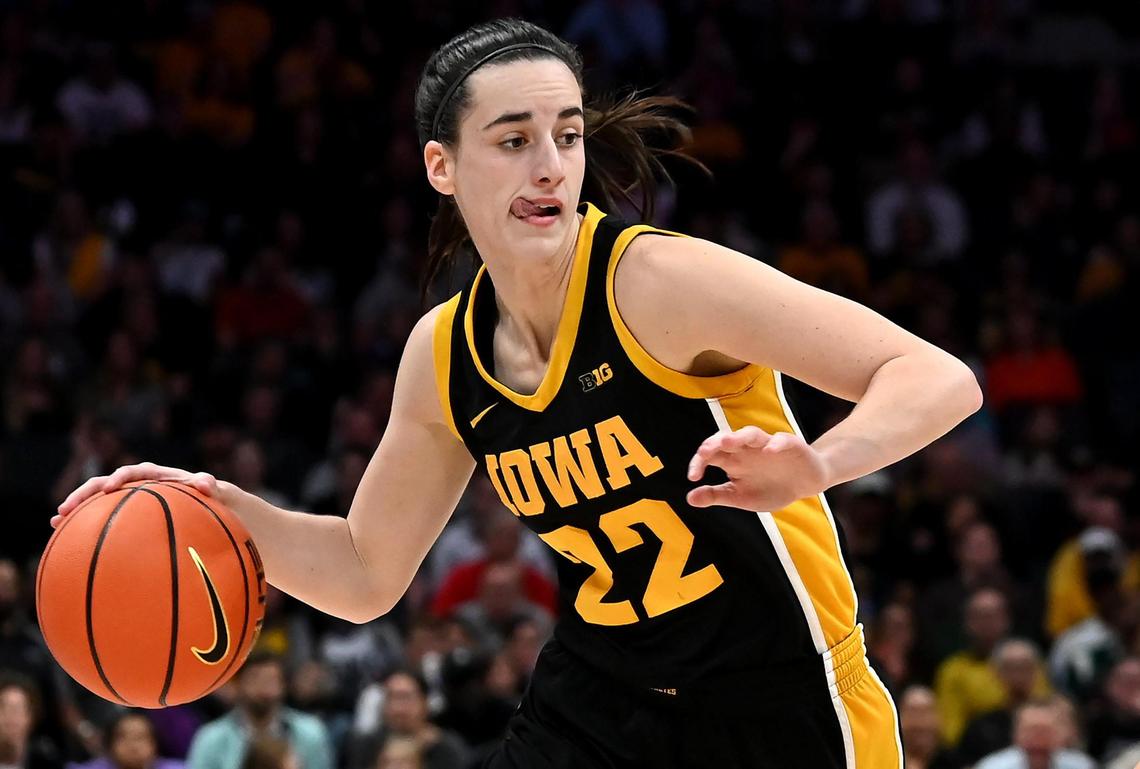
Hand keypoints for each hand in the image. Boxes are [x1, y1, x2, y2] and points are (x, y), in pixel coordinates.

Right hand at [53, 462, 217, 527]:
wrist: (208, 505)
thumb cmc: (210, 497)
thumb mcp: (213, 490)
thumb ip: (208, 484)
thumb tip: (207, 483)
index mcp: (156, 475)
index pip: (134, 472)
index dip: (120, 478)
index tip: (109, 489)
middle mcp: (138, 484)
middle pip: (105, 484)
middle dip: (85, 494)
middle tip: (66, 508)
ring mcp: (130, 499)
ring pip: (98, 501)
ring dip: (78, 509)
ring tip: (56, 522)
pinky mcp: (127, 514)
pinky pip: (103, 518)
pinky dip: (86, 525)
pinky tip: (66, 539)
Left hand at [686, 426, 829, 511]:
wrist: (805, 483)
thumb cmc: (770, 487)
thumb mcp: (741, 497)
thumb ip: (717, 495)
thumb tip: (690, 498)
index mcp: (733, 460)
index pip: (710, 454)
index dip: (698, 462)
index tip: (692, 477)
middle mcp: (747, 449)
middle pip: (726, 438)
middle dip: (714, 443)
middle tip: (704, 452)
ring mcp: (768, 445)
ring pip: (750, 434)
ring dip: (739, 436)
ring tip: (727, 442)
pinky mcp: (790, 445)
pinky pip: (782, 440)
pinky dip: (776, 443)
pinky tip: (770, 450)